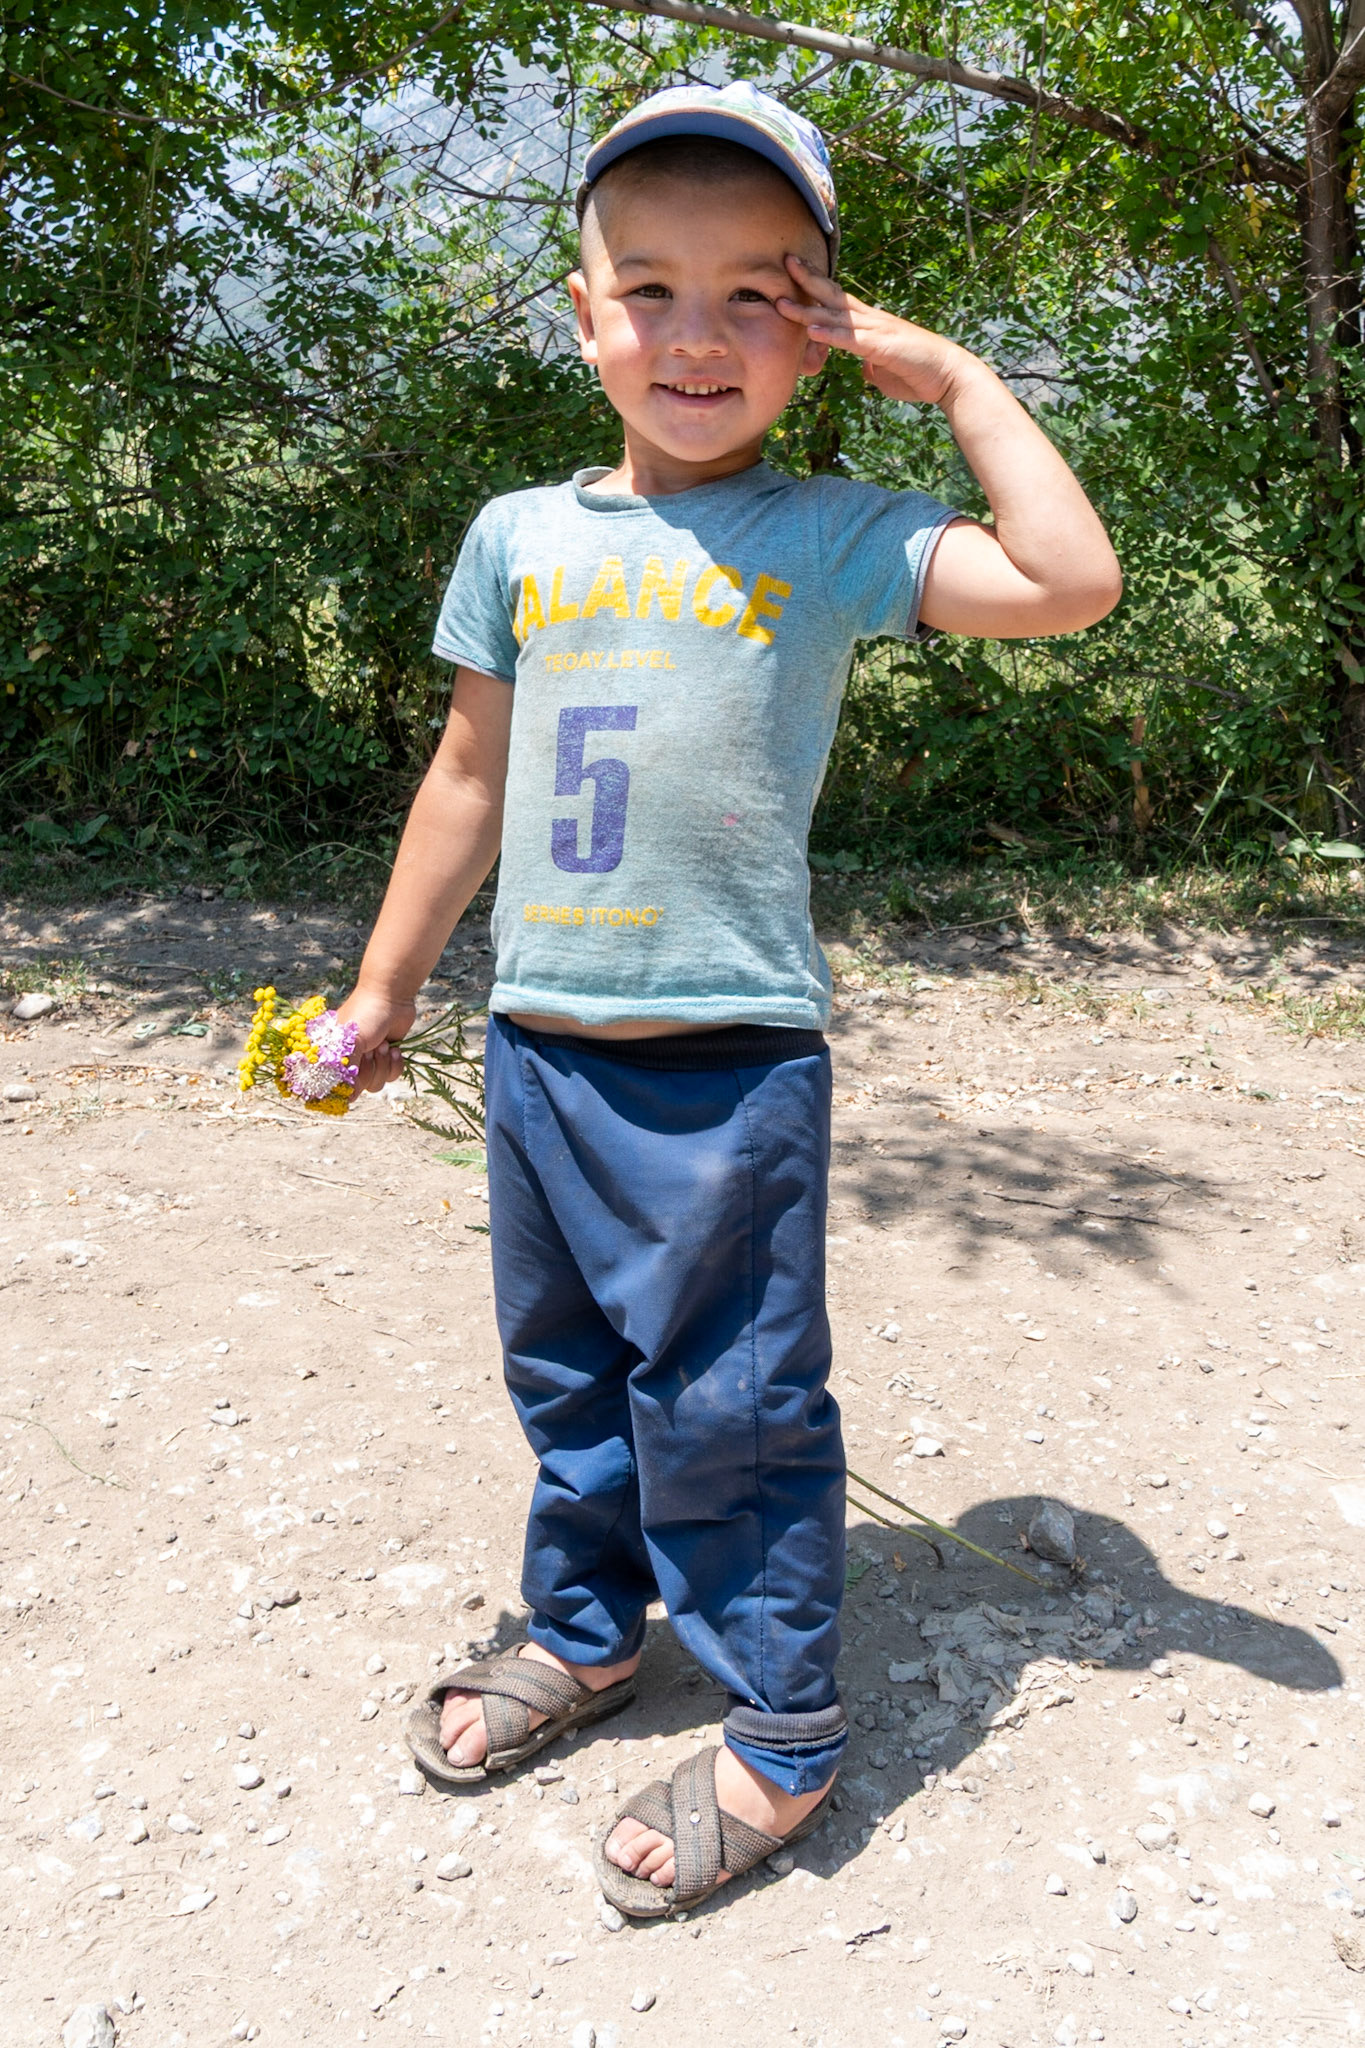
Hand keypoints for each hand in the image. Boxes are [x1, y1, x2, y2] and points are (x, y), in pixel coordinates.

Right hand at [335, 985, 415, 1094]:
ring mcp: (370, 1060)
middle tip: (372, 1050)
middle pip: (360, 1087)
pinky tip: (395, 1048)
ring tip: (384, 1045)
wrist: (390, 996)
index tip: (355, 1076)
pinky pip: (392, 1075)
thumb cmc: (365, 1015)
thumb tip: (347, 1097)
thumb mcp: (352, 1042)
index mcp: (335, 1056)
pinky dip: (396, 1064)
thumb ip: (347, 1069)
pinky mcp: (387, 1057)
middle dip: (370, 1069)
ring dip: (383, 1065)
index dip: (346, 1086)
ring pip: (377, 1083)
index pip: (336, 1085)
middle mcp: (350, 1060)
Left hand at [776, 255, 967, 405]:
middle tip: (786, 261)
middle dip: (808, 279)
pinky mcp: (882, 347)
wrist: (948, 376)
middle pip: (835, 295)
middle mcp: (872, 320)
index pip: (839, 299)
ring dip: (808, 309)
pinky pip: (851, 339)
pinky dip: (830, 334)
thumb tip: (864, 369)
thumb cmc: (917, 373)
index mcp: (871, 323)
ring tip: (782, 302)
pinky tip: (811, 330)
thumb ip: (871, 364)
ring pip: (837, 316)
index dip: (818, 284)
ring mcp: (877, 330)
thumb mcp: (885, 370)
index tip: (796, 271)